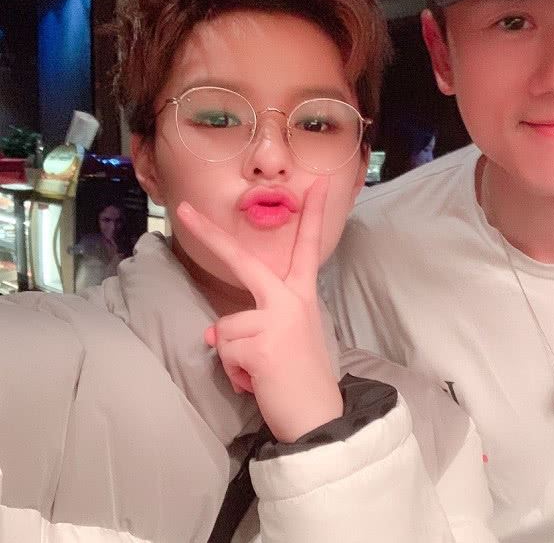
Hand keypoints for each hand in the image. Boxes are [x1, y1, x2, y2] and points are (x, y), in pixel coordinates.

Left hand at [176, 178, 342, 442]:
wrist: (319, 417)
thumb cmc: (303, 379)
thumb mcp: (286, 340)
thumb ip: (254, 325)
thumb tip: (210, 334)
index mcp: (303, 296)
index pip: (307, 249)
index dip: (312, 217)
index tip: (315, 186)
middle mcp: (290, 300)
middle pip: (244, 261)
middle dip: (211, 235)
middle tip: (184, 209)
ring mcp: (276, 318)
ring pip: (225, 327)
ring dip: (233, 355)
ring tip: (261, 372)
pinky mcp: (260, 342)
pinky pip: (224, 350)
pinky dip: (233, 371)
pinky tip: (257, 381)